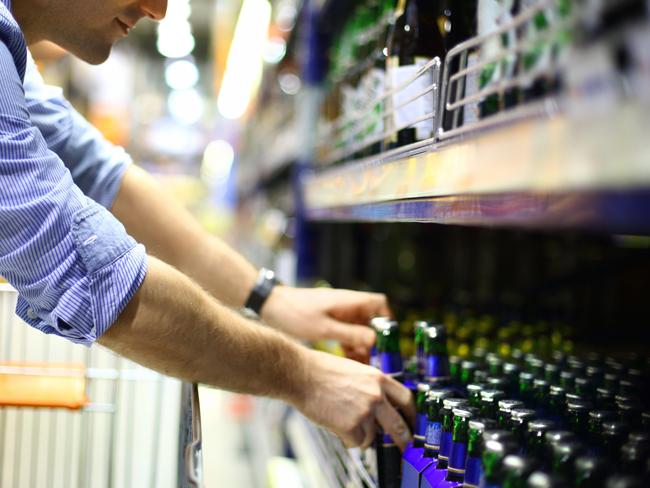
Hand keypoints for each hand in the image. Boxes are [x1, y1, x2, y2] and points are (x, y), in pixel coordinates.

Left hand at [261, 286, 390, 358]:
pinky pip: (347, 334)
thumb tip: (373, 341)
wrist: (270, 306)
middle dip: (374, 340)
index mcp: (350, 301)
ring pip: (359, 329)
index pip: (380, 304)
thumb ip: (350, 334)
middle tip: (375, 359)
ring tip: (361, 365)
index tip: (387, 340)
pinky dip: (350, 346)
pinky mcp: (329, 321)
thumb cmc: (295, 313)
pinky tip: (347, 361)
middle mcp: (348, 305)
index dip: (387, 321)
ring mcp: (339, 313)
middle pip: (371, 321)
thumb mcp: (324, 328)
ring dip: (362, 346)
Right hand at [294, 349, 414, 449]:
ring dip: (360, 435)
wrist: (301, 374)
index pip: (406, 399)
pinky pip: (356, 442)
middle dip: (403, 440)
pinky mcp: (351, 426)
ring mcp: (365, 411)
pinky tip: (336, 426)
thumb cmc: (321, 370)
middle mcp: (376, 395)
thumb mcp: (355, 370)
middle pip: (399, 425)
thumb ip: (370, 385)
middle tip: (405, 448)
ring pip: (372, 436)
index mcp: (378, 378)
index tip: (411, 422)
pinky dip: (347, 439)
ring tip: (342, 420)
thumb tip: (379, 404)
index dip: (411, 414)